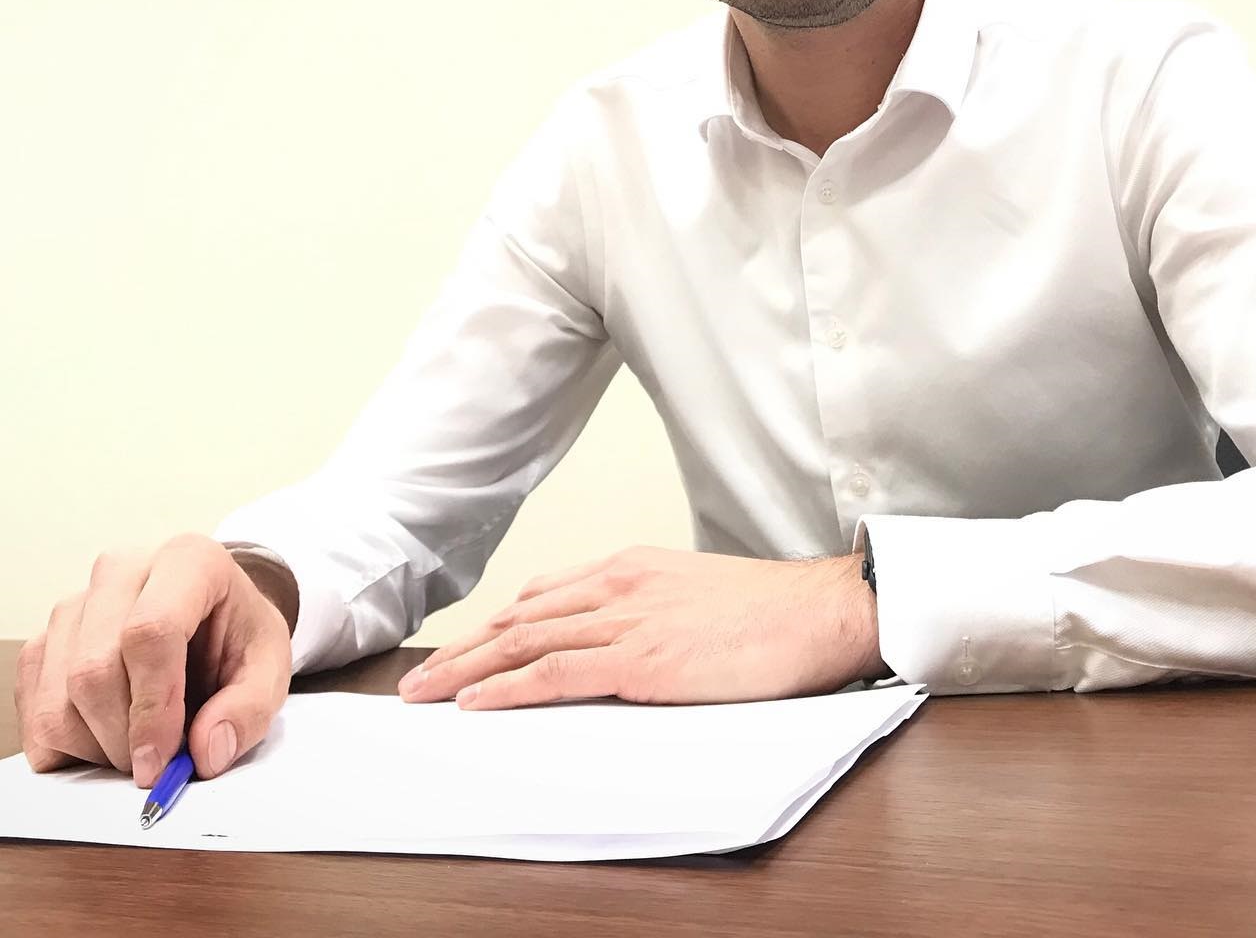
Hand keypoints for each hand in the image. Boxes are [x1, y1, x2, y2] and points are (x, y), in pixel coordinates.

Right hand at [13, 535, 292, 787]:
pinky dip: (68, 744)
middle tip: (156, 762)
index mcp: (188, 560)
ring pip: (57, 696)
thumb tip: (206, 751)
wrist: (212, 618)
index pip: (150, 632)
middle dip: (123, 737)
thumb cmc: (237, 637)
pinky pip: (34, 710)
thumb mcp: (269, 668)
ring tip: (140, 743)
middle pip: (94, 669)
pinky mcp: (47, 640)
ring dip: (95, 745)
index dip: (152, 708)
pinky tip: (109, 736)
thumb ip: (249, 709)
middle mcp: (122, 571)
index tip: (162, 760)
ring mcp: (75, 603)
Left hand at [398, 547, 884, 709]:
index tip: (462, 648)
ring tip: (427, 693)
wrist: (818, 610)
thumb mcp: (694, 594)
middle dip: (464, 649)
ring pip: (526, 643)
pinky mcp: (644, 659)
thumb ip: (647, 608)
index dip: (494, 626)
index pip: (542, 596)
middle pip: (520, 618)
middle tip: (421, 677)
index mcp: (631, 567)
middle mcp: (619, 585)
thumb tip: (615, 639)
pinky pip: (559, 673)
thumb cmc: (768, 610)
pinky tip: (477, 702)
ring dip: (468, 669)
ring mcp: (629, 620)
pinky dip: (511, 687)